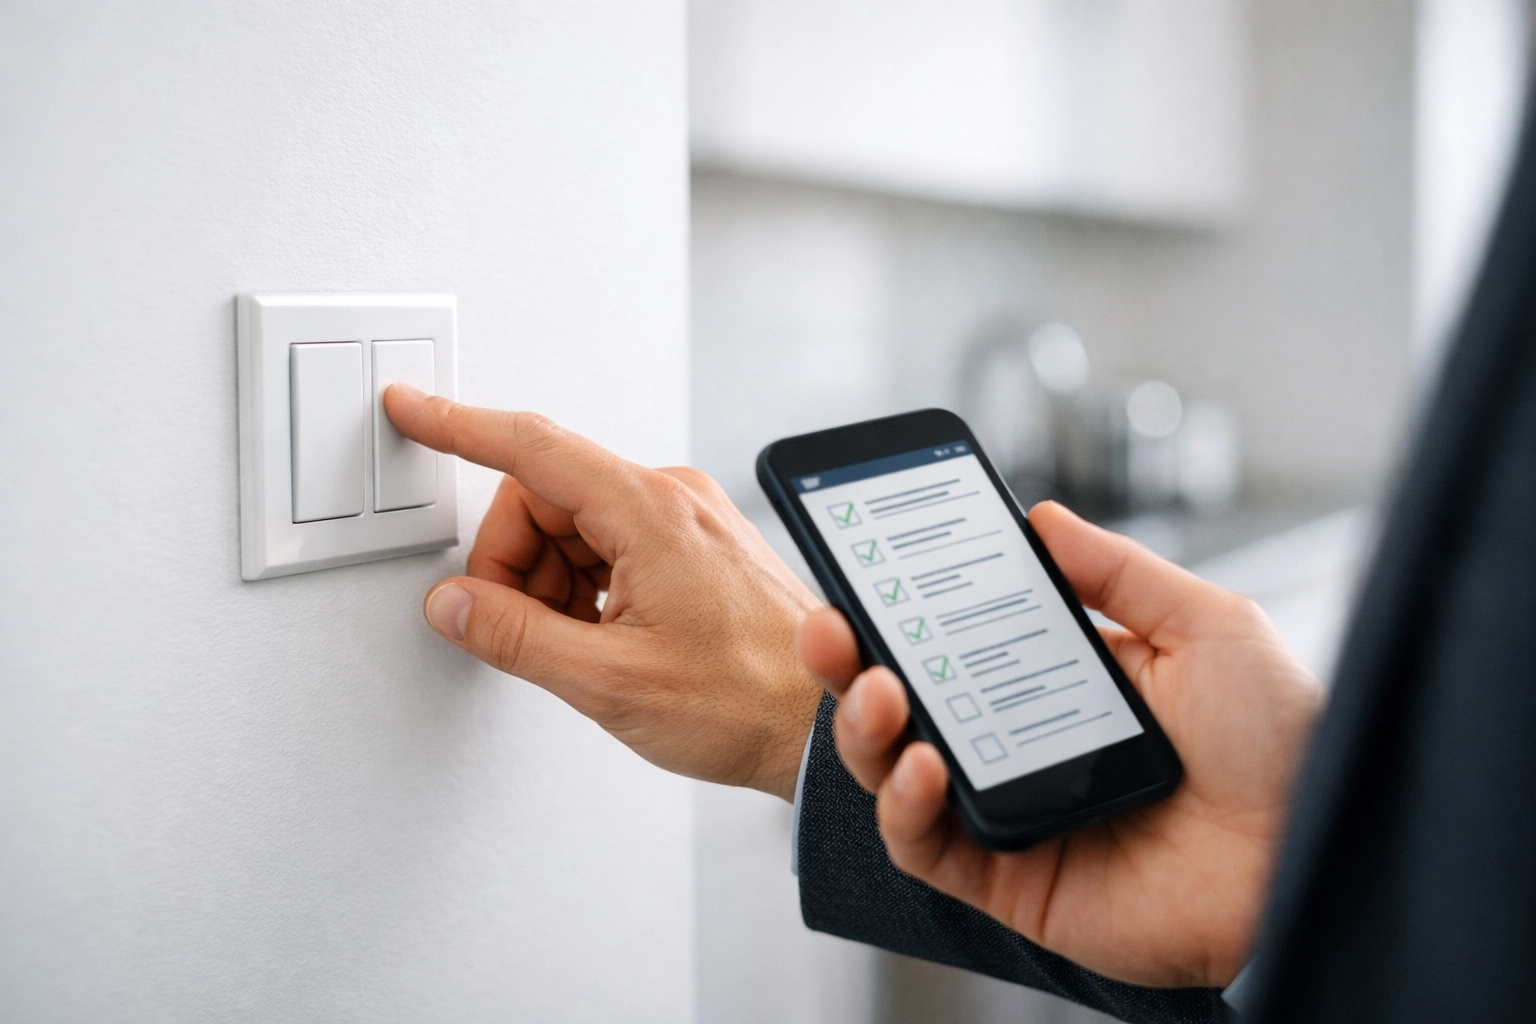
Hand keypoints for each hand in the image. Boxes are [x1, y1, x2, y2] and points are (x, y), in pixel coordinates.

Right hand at [383, 384, 822, 799]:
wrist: (816, 725)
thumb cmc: (744, 702)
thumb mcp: (609, 681)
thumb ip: (517, 637)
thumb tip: (453, 605)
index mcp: (650, 512)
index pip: (531, 448)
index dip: (459, 426)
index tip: (411, 408)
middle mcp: (671, 498)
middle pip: (545, 496)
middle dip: (512, 561)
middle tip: (520, 627)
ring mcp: (686, 520)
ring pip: (573, 524)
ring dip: (549, 580)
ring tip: (578, 645)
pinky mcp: (693, 545)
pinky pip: (609, 543)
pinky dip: (584, 586)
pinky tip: (599, 635)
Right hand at [797, 501, 1323, 988]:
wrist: (1318, 854)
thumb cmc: (1282, 744)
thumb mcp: (1208, 625)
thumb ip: (1118, 570)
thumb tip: (1042, 516)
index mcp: (1056, 680)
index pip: (952, 637)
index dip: (897, 604)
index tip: (861, 562)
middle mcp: (1017, 742)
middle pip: (902, 699)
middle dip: (847, 660)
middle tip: (832, 623)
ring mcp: (1007, 810)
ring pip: (892, 769)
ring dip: (864, 727)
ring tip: (879, 690)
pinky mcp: (1005, 879)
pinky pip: (924, 847)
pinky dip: (905, 806)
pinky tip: (925, 765)